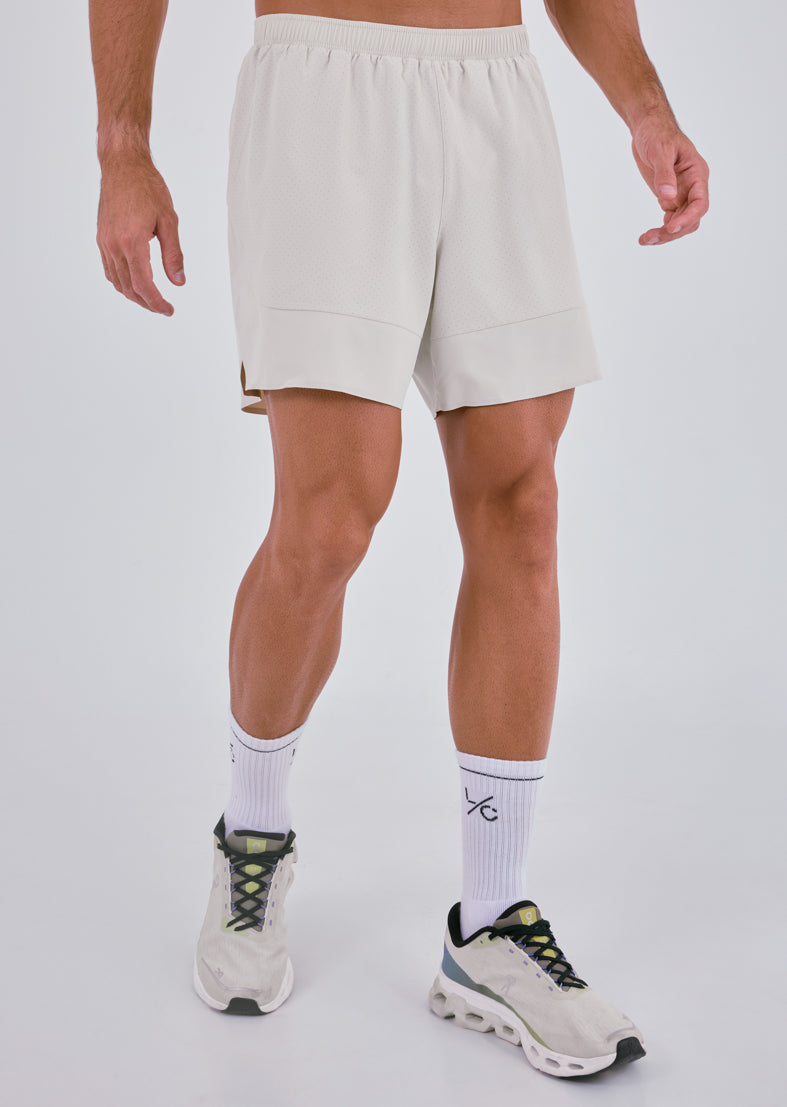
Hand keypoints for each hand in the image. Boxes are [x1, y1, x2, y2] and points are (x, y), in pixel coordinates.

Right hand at [96, 148, 184, 313]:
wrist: (122, 165)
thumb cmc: (148, 188)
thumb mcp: (169, 220)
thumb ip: (174, 254)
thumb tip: (179, 282)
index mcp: (132, 241)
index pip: (143, 284)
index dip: (156, 302)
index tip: (169, 310)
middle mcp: (114, 244)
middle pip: (129, 288)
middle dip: (147, 303)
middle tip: (164, 309)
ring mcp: (104, 242)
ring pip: (117, 281)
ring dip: (134, 295)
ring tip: (152, 300)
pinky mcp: (101, 238)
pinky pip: (109, 269)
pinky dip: (122, 282)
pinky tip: (134, 284)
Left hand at [630, 114, 709, 245]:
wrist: (648, 127)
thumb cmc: (657, 133)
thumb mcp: (660, 150)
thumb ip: (664, 174)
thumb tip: (668, 197)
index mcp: (697, 174)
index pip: (700, 203)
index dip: (688, 218)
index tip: (671, 227)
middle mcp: (693, 187)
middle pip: (691, 218)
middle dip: (673, 231)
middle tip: (650, 237)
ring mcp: (682, 194)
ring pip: (681, 223)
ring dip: (665, 235)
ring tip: (645, 240)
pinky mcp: (670, 198)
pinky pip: (670, 220)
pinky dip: (661, 229)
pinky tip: (647, 236)